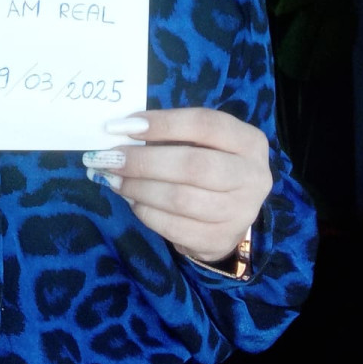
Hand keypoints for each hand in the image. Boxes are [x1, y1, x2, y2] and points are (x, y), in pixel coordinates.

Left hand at [83, 108, 271, 263]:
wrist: (231, 209)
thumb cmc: (207, 161)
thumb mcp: (199, 141)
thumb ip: (167, 133)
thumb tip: (120, 131)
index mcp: (248, 141)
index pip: (203, 124)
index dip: (161, 123)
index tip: (122, 126)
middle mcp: (253, 177)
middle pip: (192, 165)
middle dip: (143, 162)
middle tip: (109, 158)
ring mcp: (240, 212)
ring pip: (181, 199)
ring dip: (139, 188)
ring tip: (113, 178)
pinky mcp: (221, 240)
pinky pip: (175, 228)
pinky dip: (146, 212)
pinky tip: (132, 200)